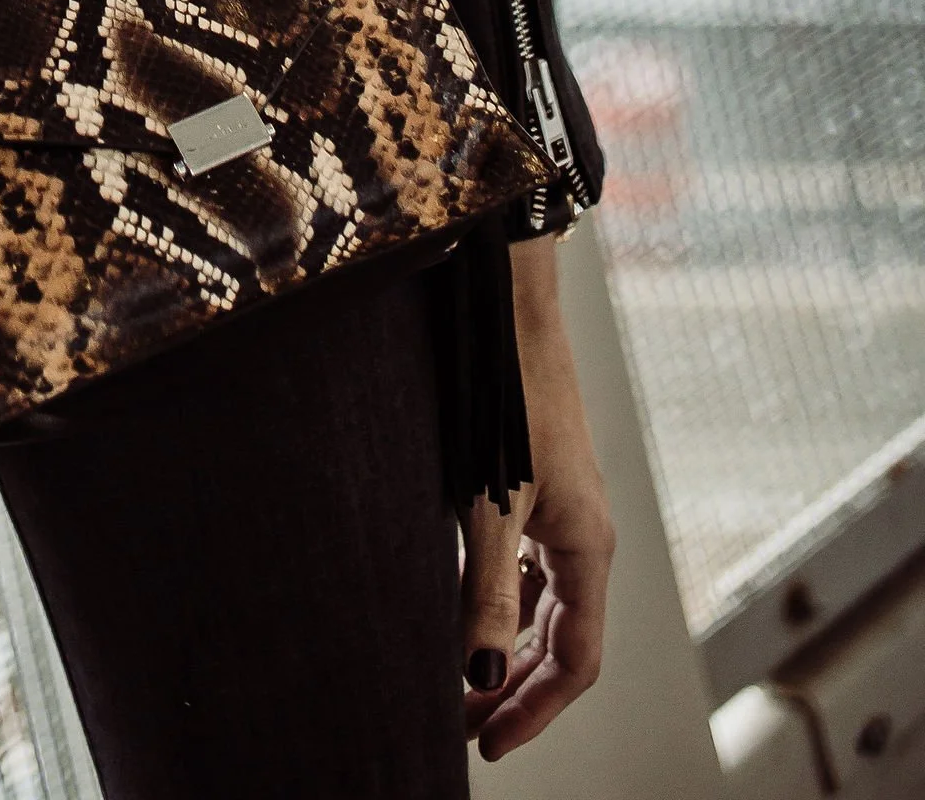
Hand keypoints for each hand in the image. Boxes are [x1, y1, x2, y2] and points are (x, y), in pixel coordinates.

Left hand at [460, 238, 613, 758]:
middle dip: (518, 689)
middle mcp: (585, 534)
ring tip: (459, 678)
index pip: (575, 662)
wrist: (509, 305)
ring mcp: (565, 507)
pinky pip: (531, 564)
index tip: (486, 744)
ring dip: (508, 648)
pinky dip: (504, 599)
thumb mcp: (493, 502)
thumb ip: (489, 591)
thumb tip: (482, 675)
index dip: (534, 709)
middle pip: (563, 641)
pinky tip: (468, 605)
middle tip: (464, 727)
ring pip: (545, 604)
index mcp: (589, 548)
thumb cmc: (505, 394)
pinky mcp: (539, 482)